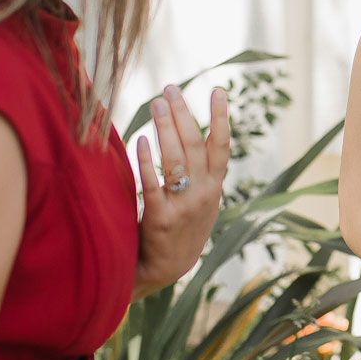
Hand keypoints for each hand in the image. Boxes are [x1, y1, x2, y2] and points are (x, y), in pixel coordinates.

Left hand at [135, 85, 229, 291]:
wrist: (165, 270)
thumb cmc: (178, 228)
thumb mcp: (200, 201)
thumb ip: (200, 172)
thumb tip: (192, 133)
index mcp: (214, 187)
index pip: (221, 146)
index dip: (221, 118)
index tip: (218, 90)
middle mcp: (203, 195)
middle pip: (195, 146)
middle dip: (183, 114)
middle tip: (170, 89)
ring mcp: (184, 207)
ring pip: (176, 160)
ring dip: (166, 129)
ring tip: (156, 104)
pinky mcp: (161, 220)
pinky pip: (153, 186)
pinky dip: (147, 162)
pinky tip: (139, 141)